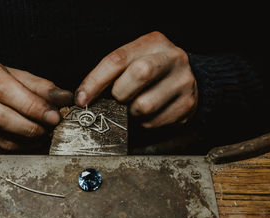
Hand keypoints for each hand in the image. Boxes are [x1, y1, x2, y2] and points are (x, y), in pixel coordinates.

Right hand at [0, 56, 72, 152]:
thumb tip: (66, 98)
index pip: (6, 91)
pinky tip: (29, 145)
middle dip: (31, 128)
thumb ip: (43, 88)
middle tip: (50, 130)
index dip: (32, 107)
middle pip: (0, 118)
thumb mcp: (21, 77)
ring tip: (43, 138)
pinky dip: (16, 151)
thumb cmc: (0, 83)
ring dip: (27, 143)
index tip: (54, 117)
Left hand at [75, 31, 197, 127]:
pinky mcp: (187, 105)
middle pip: (139, 74)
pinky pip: (154, 122)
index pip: (118, 59)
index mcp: (153, 42)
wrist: (186, 80)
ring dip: (131, 112)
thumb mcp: (133, 60)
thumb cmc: (150, 72)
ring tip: (134, 106)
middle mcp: (172, 58)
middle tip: (119, 99)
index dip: (95, 81)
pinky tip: (148, 113)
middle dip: (120, 94)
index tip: (82, 99)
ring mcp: (183, 81)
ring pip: (145, 104)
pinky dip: (144, 123)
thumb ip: (112, 72)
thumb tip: (83, 98)